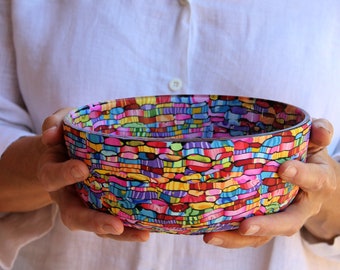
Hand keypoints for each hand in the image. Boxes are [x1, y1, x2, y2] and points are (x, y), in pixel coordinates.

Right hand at [39, 108, 149, 241]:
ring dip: (117, 232)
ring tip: (141, 234)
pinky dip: (128, 228)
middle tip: (115, 225)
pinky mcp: (101, 205)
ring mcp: (84, 203)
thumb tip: (52, 135)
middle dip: (94, 221)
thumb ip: (55, 125)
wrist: (67, 149)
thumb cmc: (66, 135)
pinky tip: (147, 230)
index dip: (64, 175)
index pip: (52, 177)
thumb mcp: (60, 124)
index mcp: (52, 172)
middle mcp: (66, 194)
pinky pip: (112, 220)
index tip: (82, 169)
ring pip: (96, 225)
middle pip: (74, 216)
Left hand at [203, 118, 339, 247]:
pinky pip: (250, 236)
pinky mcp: (266, 224)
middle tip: (246, 226)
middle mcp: (301, 208)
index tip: (284, 168)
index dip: (302, 175)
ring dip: (238, 238)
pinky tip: (209, 234)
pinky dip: (230, 237)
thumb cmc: (312, 161)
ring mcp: (282, 219)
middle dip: (267, 225)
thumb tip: (319, 127)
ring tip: (212, 236)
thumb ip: (319, 134)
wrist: (317, 188)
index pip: (314, 179)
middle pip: (288, 222)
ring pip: (265, 236)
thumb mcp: (317, 145)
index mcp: (317, 183)